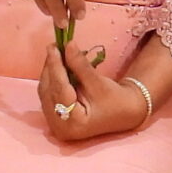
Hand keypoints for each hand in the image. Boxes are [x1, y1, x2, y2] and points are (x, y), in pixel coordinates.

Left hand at [36, 39, 153, 143]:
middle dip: (51, 67)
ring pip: (46, 91)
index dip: (55, 67)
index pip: (59, 90)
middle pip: (49, 91)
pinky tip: (57, 65)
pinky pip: (49, 94)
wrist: (125, 114)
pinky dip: (53, 78)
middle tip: (54, 46)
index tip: (53, 47)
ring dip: (50, 71)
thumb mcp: (99, 83)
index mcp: (74, 123)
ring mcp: (56, 124)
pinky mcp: (55, 117)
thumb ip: (80, 65)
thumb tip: (68, 45)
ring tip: (56, 53)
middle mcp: (60, 127)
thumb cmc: (115, 101)